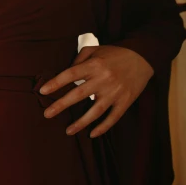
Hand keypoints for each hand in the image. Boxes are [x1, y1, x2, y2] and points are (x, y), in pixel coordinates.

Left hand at [38, 45, 153, 137]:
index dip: (56, 83)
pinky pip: (113, 118)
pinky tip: (92, 134)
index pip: (70, 74)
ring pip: (95, 111)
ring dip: (81, 123)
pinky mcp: (125, 101)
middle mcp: (104, 79)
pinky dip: (103, 127)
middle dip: (61, 105)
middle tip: (47, 114)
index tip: (42, 91)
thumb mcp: (95, 50)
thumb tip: (64, 75)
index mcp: (94, 65)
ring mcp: (115, 92)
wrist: (143, 57)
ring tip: (68, 131)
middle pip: (79, 94)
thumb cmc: (114, 53)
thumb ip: (78, 60)